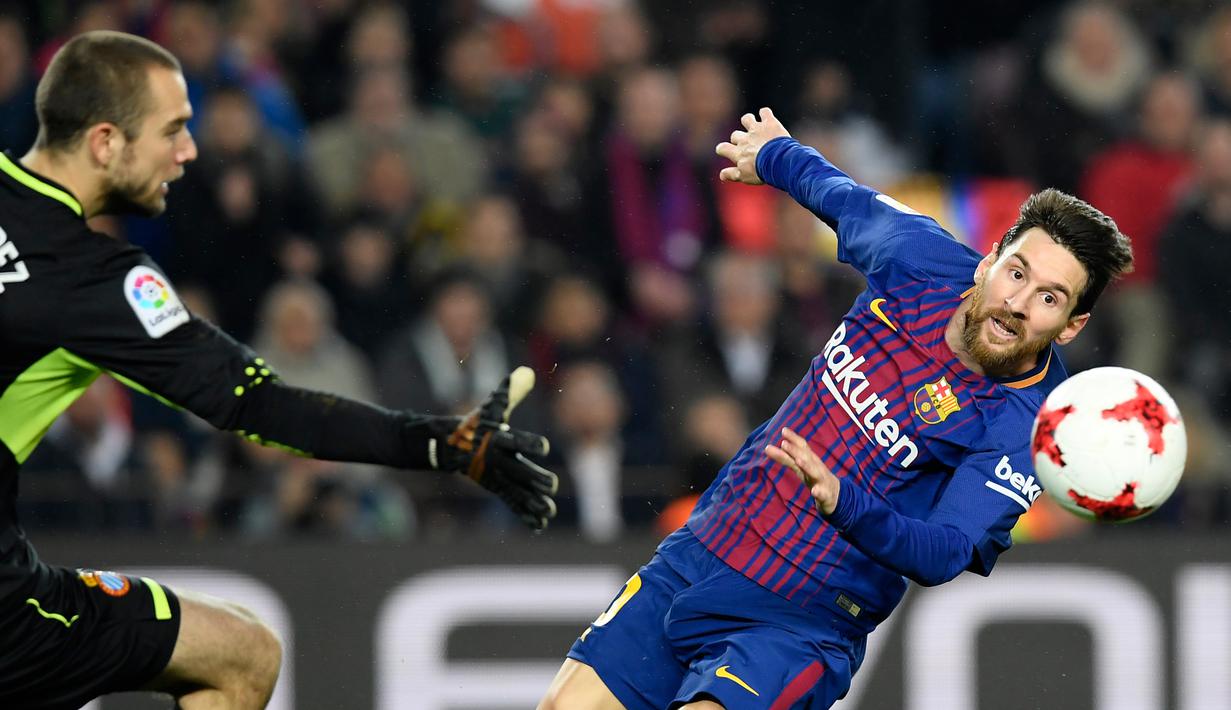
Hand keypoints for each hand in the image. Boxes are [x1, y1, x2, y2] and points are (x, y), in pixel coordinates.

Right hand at [432, 366, 558, 529]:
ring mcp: (496, 477)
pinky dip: (524, 514)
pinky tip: (539, 526)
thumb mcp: (492, 408)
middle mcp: (497, 461)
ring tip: (550, 511)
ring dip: (533, 502)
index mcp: (497, 440)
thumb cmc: (476, 425)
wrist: (449, 448)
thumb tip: (528, 372)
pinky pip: (512, 503)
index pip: (515, 440)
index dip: (529, 442)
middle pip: (518, 471)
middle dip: (534, 478)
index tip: (544, 446)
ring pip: (517, 492)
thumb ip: (511, 392)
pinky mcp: (497, 488)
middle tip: (551, 485)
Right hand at [714, 107, 791, 184]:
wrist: (779, 160)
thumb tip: (721, 176)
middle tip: (747, 144)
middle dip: (739, 138)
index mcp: (738, 153)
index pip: (723, 148)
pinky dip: (765, 113)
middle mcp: (745, 139)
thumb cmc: (761, 171)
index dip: (722, 149)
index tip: (724, 150)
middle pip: (735, 135)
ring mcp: (756, 129)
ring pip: (746, 119)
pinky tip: (766, 117)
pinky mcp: (769, 123)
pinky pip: (764, 112)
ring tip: (753, 125)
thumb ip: (731, 174)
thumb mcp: (744, 176)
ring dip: (748, 121)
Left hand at [765, 426, 840, 514]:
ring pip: (814, 472)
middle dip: (795, 450)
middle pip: (806, 457)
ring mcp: (821, 480)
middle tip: (784, 443)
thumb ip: (785, 457)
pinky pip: (822, 493)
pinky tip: (815, 492)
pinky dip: (819, 492)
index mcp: (810, 460)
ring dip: (807, 466)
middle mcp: (816, 467)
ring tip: (798, 461)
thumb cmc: (815, 476)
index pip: (802, 447)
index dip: (794, 438)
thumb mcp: (800, 466)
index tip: (783, 430)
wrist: (835, 495)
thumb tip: (767, 447)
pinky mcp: (826, 494)